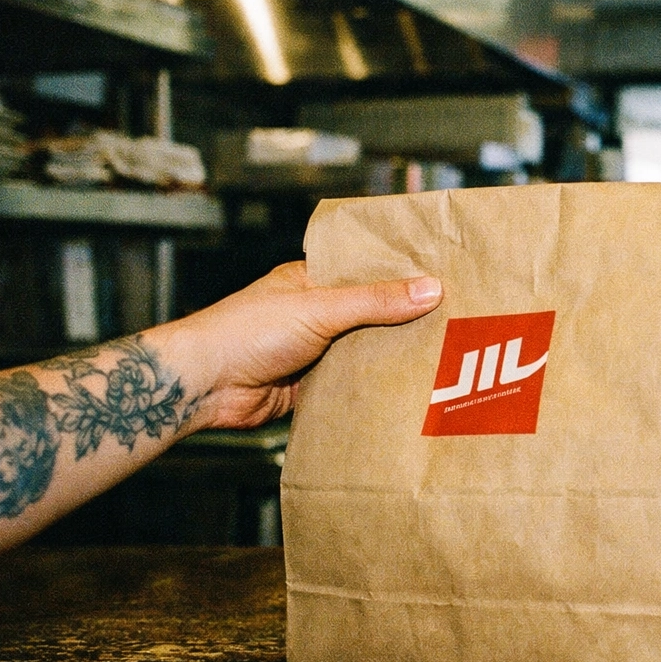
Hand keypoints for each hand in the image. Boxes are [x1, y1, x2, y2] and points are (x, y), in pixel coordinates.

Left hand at [159, 261, 443, 431]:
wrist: (204, 386)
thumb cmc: (246, 331)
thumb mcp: (319, 308)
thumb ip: (375, 301)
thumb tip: (430, 288)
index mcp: (313, 281)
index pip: (368, 271)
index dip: (404, 276)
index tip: (446, 280)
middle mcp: (315, 313)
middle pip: (372, 315)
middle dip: (405, 322)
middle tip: (456, 324)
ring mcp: (314, 351)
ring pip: (364, 352)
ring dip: (390, 358)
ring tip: (440, 359)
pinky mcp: (310, 386)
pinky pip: (351, 386)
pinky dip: (372, 388)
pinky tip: (405, 390)